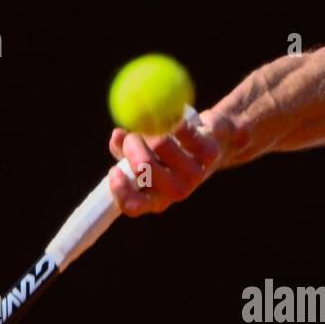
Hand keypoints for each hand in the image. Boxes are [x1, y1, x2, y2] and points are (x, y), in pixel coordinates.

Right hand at [106, 108, 242, 215]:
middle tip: (130, 136)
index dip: (120, 190)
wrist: (211, 140)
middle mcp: (176, 192)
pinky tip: (176, 120)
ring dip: (150, 128)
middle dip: (131, 146)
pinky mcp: (209, 154)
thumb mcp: (141, 153)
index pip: (133, 205)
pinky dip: (172, 118)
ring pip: (160, 143)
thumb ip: (123, 149)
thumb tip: (117, 137)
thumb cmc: (168, 151)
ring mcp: (194, 175)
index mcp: (155, 197)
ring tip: (155, 127)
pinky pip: (180, 128)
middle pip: (144, 167)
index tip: (113, 170)